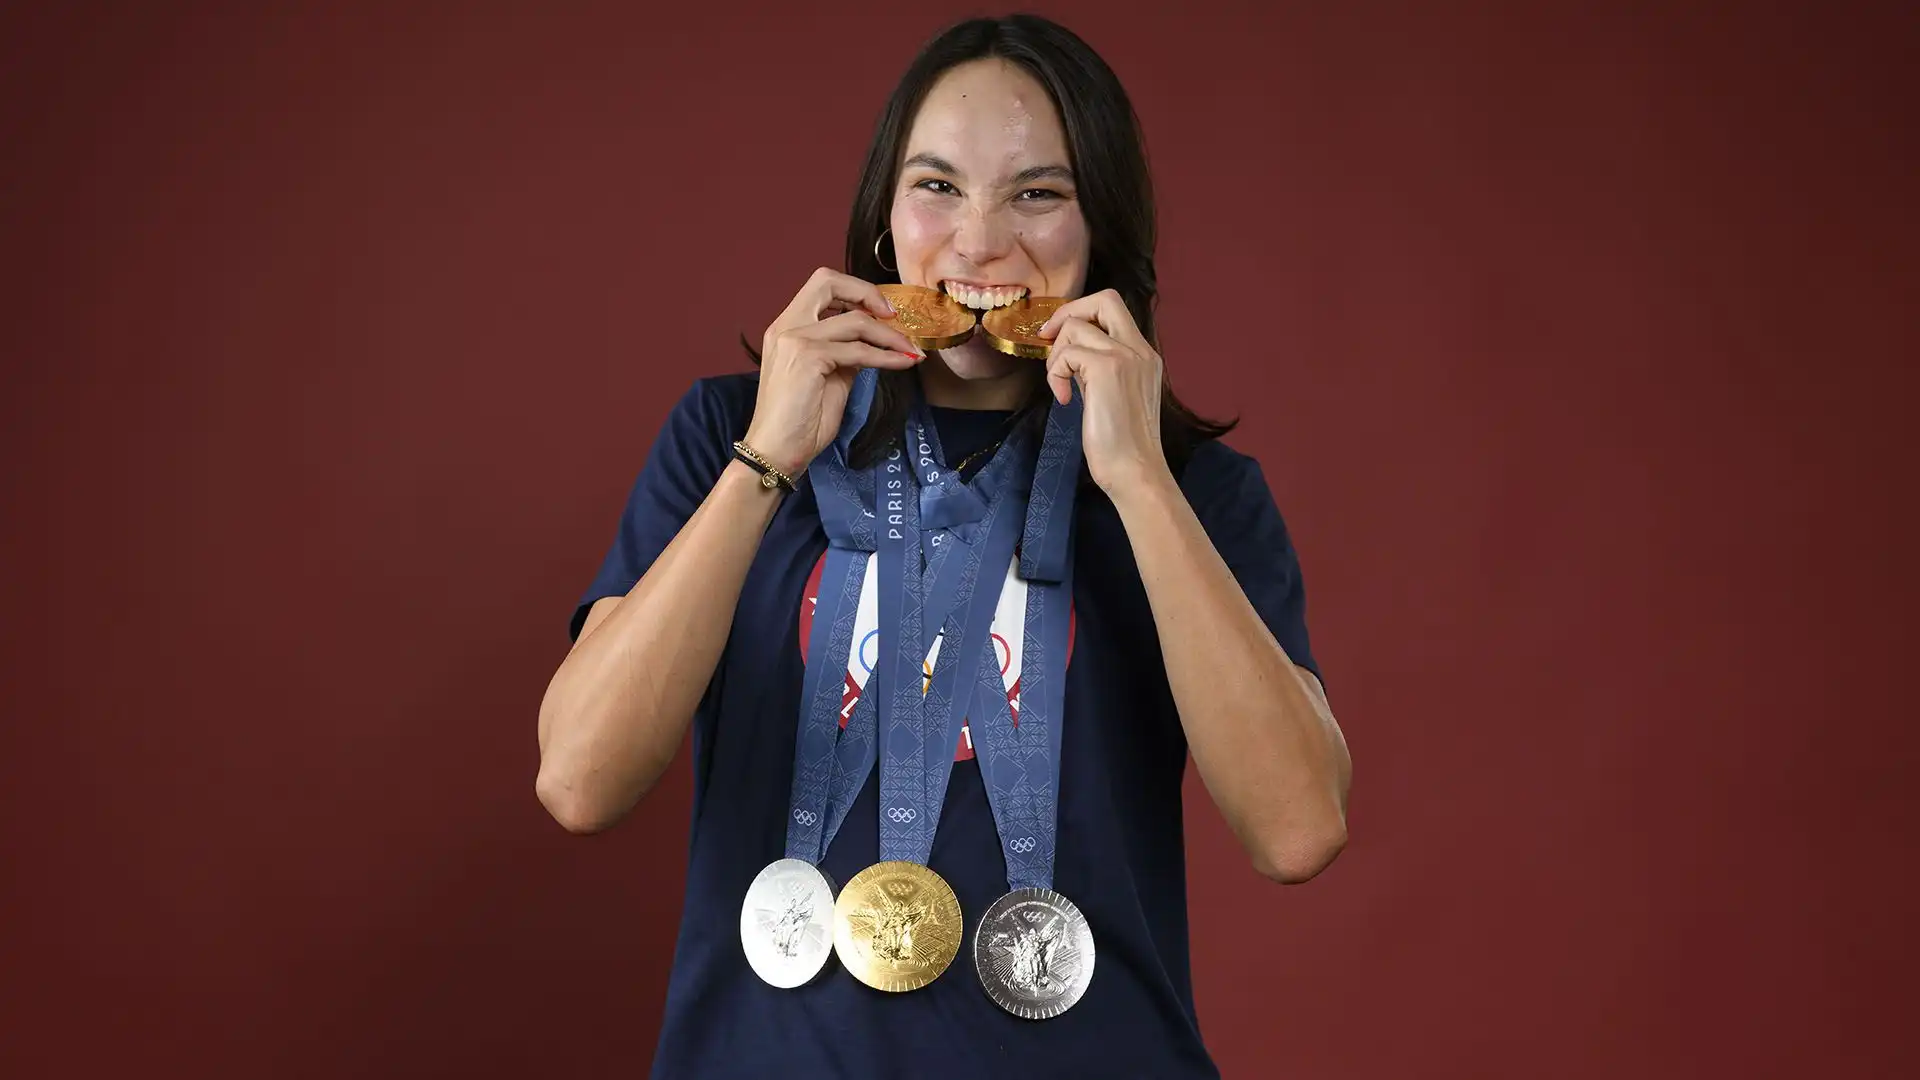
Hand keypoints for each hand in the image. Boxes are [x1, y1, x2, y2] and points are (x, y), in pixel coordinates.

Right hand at [743, 268, 924, 475]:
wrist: (776, 451)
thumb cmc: (800, 421)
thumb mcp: (829, 378)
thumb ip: (846, 354)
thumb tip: (875, 343)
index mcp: (787, 326)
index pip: (822, 286)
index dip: (856, 291)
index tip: (883, 312)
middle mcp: (786, 325)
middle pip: (828, 281)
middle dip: (868, 292)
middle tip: (895, 317)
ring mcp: (794, 339)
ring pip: (855, 321)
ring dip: (891, 336)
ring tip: (911, 351)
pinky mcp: (807, 357)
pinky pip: (859, 351)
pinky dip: (887, 356)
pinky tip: (903, 363)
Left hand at [1038, 289, 1170, 492]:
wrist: (1134, 471)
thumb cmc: (1122, 445)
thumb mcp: (1114, 395)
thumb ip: (1099, 368)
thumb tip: (1070, 354)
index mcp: (1144, 354)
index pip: (1114, 308)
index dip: (1082, 313)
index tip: (1061, 339)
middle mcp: (1139, 349)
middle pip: (1104, 298)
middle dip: (1068, 313)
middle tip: (1050, 341)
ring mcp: (1125, 356)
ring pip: (1075, 325)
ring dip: (1056, 355)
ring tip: (1062, 386)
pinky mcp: (1107, 369)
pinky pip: (1066, 353)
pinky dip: (1056, 374)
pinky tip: (1065, 399)